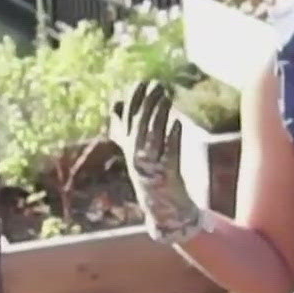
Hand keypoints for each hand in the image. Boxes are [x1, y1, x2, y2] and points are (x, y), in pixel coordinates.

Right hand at [111, 80, 204, 244]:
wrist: (163, 211)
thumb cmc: (152, 177)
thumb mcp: (135, 151)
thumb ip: (125, 129)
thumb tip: (116, 104)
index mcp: (129, 148)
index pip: (129, 119)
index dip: (135, 100)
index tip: (142, 82)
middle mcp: (136, 157)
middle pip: (140, 125)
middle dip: (148, 104)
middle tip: (159, 86)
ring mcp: (150, 167)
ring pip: (152, 137)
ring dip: (159, 116)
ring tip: (167, 98)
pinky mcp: (166, 177)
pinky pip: (169, 155)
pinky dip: (172, 139)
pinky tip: (178, 124)